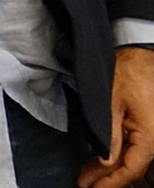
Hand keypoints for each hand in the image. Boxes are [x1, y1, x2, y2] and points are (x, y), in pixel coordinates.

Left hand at [80, 46, 153, 187]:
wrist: (139, 54)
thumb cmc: (127, 74)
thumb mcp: (111, 103)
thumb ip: (109, 134)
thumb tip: (106, 161)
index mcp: (149, 136)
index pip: (130, 168)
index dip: (110, 182)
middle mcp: (153, 138)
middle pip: (130, 167)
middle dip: (106, 178)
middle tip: (83, 183)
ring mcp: (150, 132)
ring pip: (130, 158)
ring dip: (108, 168)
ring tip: (86, 174)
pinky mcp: (144, 126)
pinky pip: (131, 147)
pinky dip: (114, 154)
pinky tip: (98, 159)